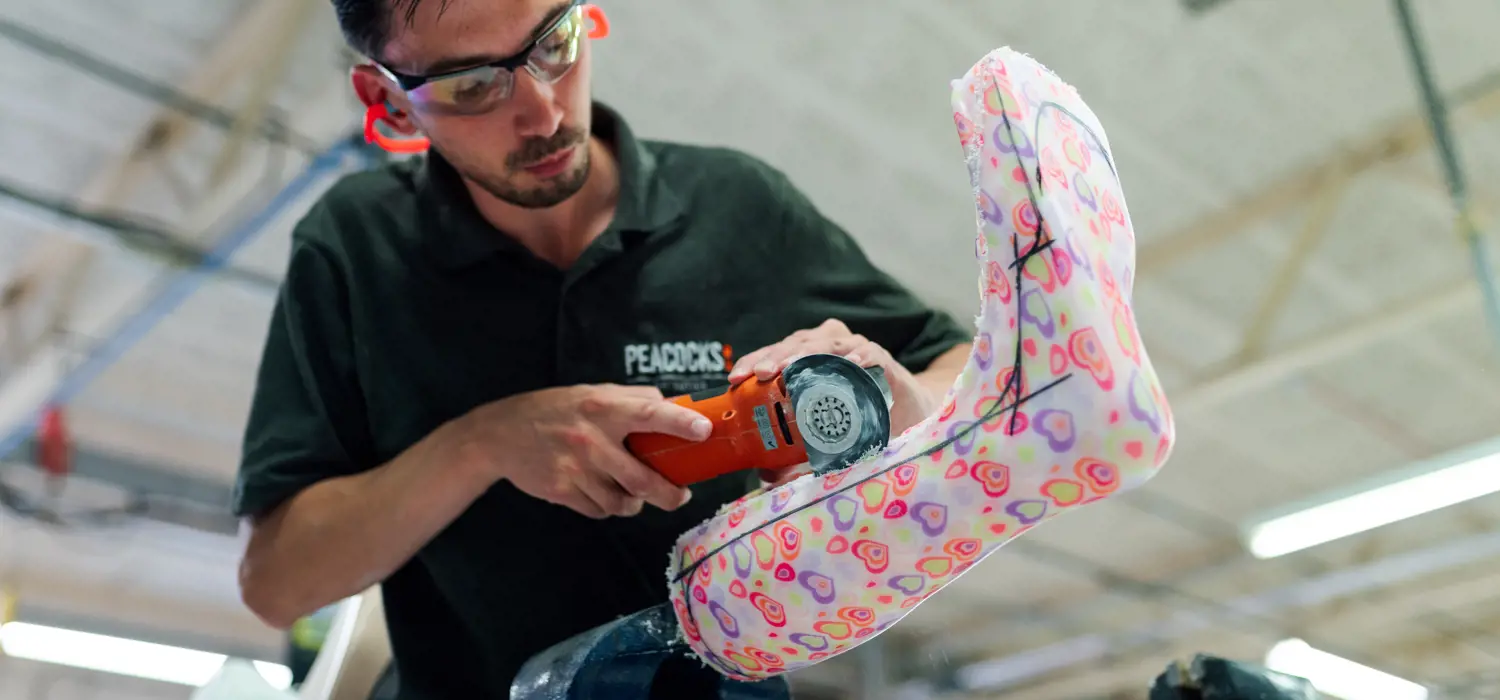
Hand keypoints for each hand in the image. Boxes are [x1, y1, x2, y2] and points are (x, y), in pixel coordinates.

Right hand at [447, 384, 711, 518]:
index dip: (680, 424)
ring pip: (623, 502)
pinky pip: (599, 511)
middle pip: (644, 479)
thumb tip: (675, 406)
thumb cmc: (555, 409)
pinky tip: (602, 492)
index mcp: (604, 409)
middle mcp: (592, 440)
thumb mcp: (592, 393)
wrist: (499, 435)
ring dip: (635, 502)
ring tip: (633, 493)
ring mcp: (576, 470)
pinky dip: (608, 507)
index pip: (650, 413)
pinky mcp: (562, 491)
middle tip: (680, 495)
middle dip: (670, 494)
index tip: (704, 432)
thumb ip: (632, 399)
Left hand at [727, 318, 936, 442]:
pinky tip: (850, 365)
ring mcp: (857, 351)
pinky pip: (870, 356)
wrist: (910, 418)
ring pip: (827, 344)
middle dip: (776, 357)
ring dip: (809, 354)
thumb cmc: (860, 422)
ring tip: (791, 368)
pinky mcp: (884, 363)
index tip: (735, 379)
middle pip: (797, 345)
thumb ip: (795, 457)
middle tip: (760, 373)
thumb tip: (765, 478)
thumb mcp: (823, 442)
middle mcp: (829, 348)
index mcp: (809, 359)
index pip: (775, 355)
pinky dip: (859, 359)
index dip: (753, 362)